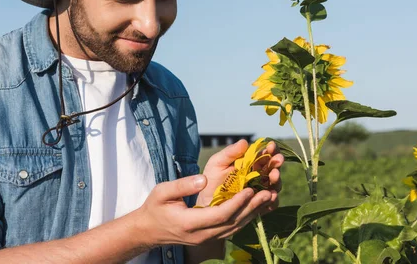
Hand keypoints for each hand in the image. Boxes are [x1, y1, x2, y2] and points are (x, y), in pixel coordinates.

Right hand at [136, 175, 273, 246]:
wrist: (148, 230)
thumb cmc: (154, 207)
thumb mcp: (162, 191)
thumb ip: (183, 185)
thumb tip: (203, 178)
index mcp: (189, 223)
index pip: (220, 214)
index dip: (237, 202)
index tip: (250, 189)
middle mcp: (201, 235)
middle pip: (232, 223)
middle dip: (251, 208)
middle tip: (268, 192)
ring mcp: (205, 239)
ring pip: (234, 228)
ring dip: (252, 214)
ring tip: (267, 198)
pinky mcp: (209, 237)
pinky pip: (231, 229)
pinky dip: (245, 218)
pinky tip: (255, 207)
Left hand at [196, 139, 283, 212]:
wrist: (205, 201)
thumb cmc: (211, 179)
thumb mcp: (218, 163)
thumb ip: (230, 152)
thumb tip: (244, 141)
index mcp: (251, 163)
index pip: (265, 154)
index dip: (271, 149)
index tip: (271, 146)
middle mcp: (259, 176)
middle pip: (273, 168)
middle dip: (276, 163)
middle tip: (278, 160)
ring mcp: (260, 191)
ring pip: (274, 185)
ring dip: (276, 179)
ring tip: (274, 175)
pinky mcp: (259, 206)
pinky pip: (270, 204)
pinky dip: (273, 200)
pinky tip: (271, 195)